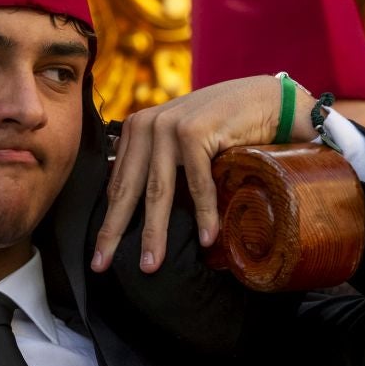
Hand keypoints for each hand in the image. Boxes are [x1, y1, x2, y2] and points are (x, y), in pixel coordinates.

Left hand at [91, 74, 316, 274]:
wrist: (264, 99)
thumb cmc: (223, 127)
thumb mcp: (180, 143)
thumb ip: (158, 164)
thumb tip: (139, 212)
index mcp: (137, 129)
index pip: (118, 183)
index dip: (109, 221)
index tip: (100, 254)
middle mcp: (147, 125)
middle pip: (129, 190)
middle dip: (115, 232)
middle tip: (103, 265)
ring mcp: (169, 126)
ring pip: (158, 191)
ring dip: (155, 233)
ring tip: (151, 264)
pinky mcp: (195, 131)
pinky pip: (197, 184)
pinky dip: (204, 214)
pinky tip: (207, 240)